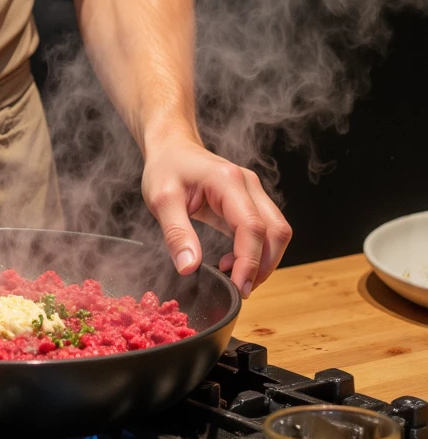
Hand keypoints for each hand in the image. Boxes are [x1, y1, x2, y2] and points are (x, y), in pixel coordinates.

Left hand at [140, 133, 291, 295]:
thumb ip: (176, 233)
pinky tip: (233, 262)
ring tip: (235, 278)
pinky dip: (257, 252)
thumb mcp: (161, 200)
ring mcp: (253, 192)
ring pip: (277, 232)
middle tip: (240, 290)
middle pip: (276, 231)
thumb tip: (189, 268)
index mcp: (228, 181)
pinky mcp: (250, 201)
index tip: (238, 288)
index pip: (252, 227)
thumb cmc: (166, 168)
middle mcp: (248, 184)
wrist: (171, 147)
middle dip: (263, 266)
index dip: (250, 263)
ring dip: (264, 261)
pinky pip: (266, 230)